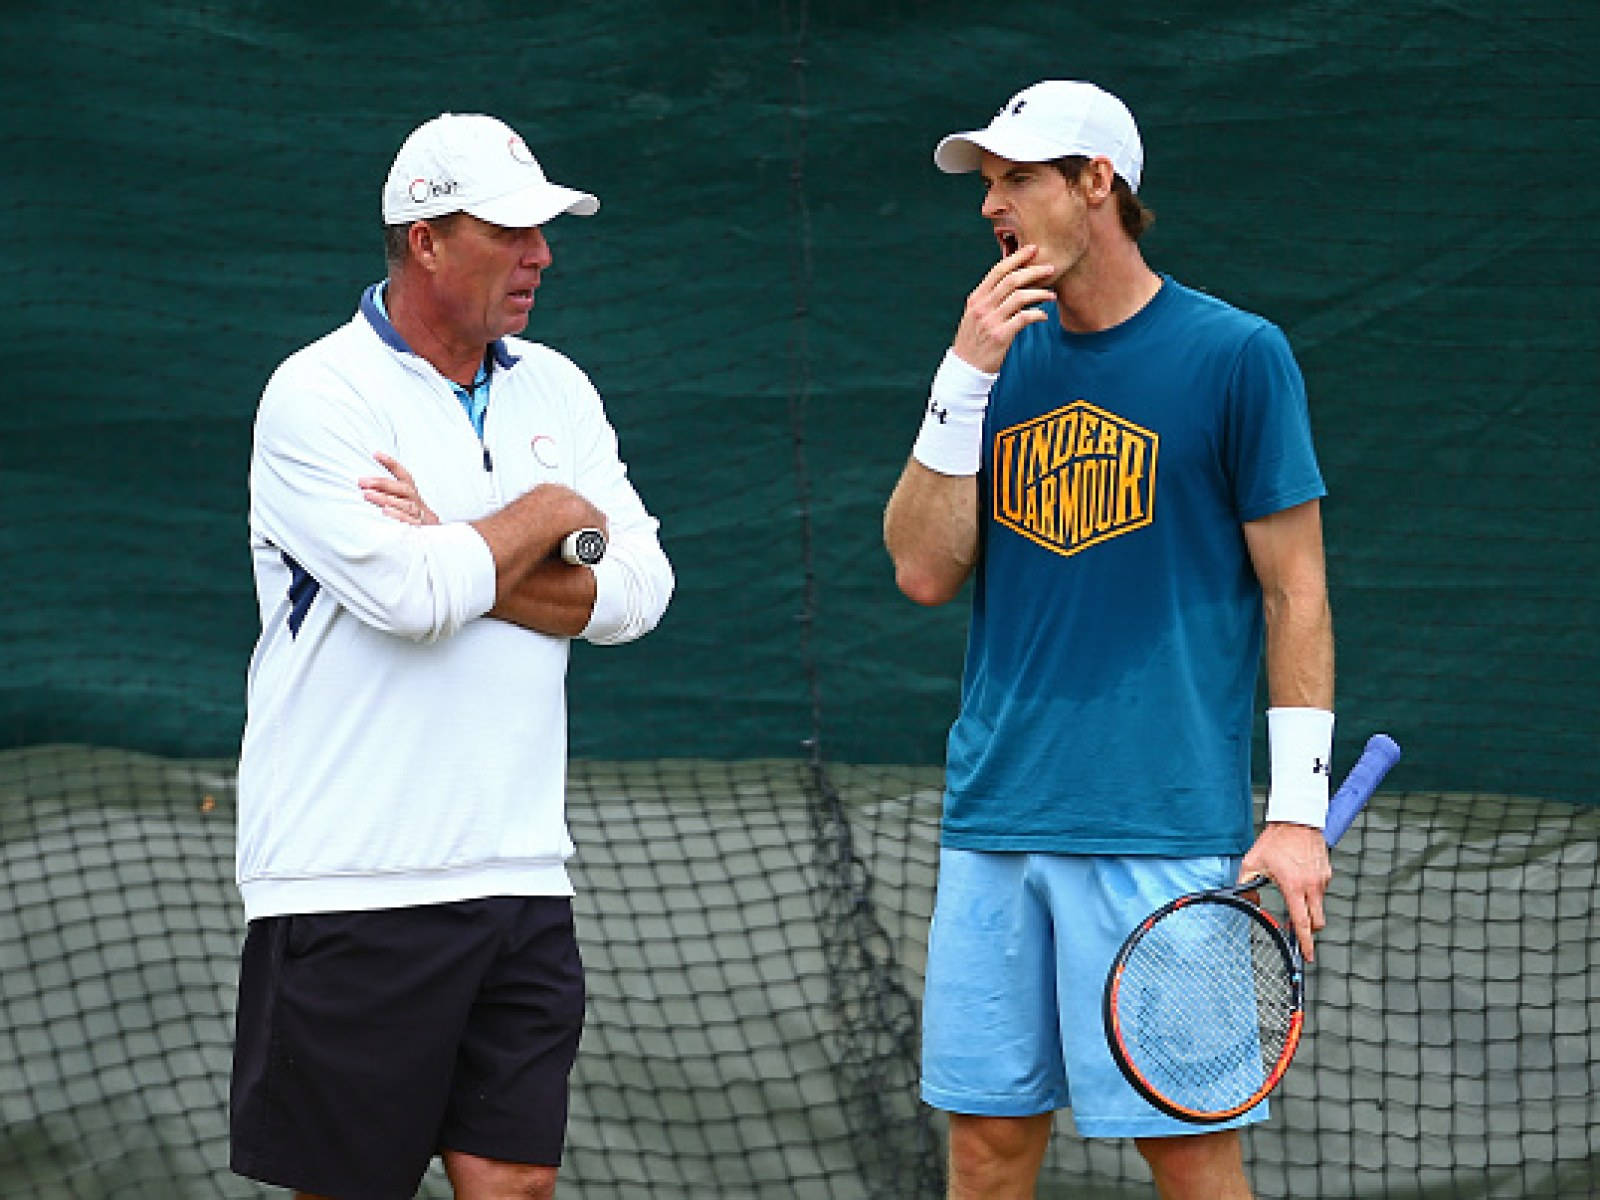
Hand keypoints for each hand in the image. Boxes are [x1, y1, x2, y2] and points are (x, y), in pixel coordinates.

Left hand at [359, 452, 437, 525]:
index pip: (403, 475)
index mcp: (412, 493)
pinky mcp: (420, 527)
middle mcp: (416, 501)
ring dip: (385, 498)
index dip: (391, 464)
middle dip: (382, 483)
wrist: (433, 536)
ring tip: (367, 495)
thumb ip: (388, 493)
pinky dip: (397, 515)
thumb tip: (365, 485)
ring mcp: (419, 514)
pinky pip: (409, 520)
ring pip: (404, 504)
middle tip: (363, 481)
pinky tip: (384, 511)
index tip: (376, 454)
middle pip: (403, 488)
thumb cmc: (413, 515)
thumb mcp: (403, 503)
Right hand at [949, 244, 1055, 373]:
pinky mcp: (1001, 336)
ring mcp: (991, 321)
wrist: (965, 368)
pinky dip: (1038, 314)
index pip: (998, 271)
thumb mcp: (975, 315)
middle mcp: (982, 307)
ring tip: (1052, 294)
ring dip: (1040, 293)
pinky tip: (1044, 316)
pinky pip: (1024, 318)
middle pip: (1012, 280)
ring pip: (1020, 297)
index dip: (1017, 257)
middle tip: (1050, 268)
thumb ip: (989, 299)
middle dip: (1034, 271)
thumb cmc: (974, 340)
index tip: (1033, 249)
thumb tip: (1012, 283)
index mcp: (976, 298)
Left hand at [1238, 822, 1331, 961]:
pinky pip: (1320, 891)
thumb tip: (1248, 902)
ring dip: (1308, 909)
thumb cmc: (1274, 841)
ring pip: (1319, 907)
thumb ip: (1246, 885)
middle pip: (1317, 922)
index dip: (1305, 942)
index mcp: (1293, 886)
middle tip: (1297, 931)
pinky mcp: (1327, 873)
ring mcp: (1322, 880)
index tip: (1307, 956)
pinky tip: (1299, 880)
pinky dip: (1311, 893)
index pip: (1302, 922)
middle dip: (1309, 931)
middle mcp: (1311, 886)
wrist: (1296, 820)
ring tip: (1292, 895)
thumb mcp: (1252, 863)